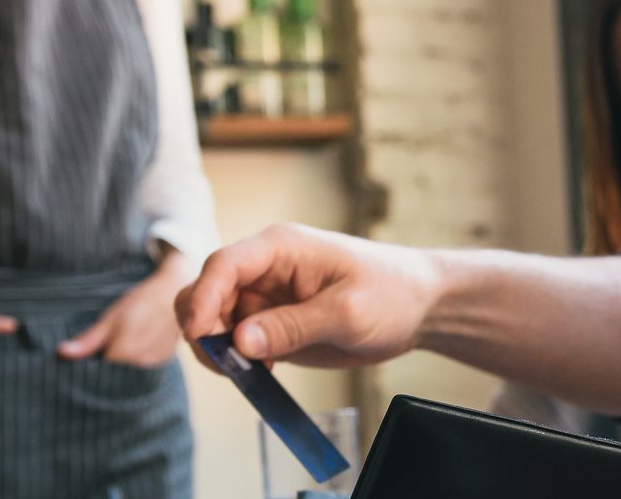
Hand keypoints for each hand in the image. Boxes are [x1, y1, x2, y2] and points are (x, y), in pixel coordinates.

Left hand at [57, 248, 192, 367]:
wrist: (175, 290)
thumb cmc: (140, 301)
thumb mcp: (111, 317)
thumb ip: (89, 340)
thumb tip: (62, 353)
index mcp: (123, 352)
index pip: (98, 366)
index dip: (94, 354)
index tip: (96, 342)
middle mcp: (140, 362)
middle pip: (114, 368)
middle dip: (110, 356)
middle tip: (116, 333)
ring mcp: (154, 362)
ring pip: (129, 366)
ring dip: (126, 355)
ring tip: (131, 333)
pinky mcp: (164, 359)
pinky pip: (144, 363)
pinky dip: (140, 354)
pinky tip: (143, 337)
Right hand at [175, 224, 442, 368]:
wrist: (419, 307)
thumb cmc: (391, 293)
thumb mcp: (347, 312)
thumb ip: (292, 326)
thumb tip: (239, 342)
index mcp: (280, 248)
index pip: (223, 265)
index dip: (202, 298)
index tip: (200, 335)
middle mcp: (265, 269)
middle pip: (207, 293)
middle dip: (205, 329)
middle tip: (228, 365)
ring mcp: (267, 297)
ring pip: (216, 321)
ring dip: (221, 350)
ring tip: (253, 371)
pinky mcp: (273, 323)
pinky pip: (238, 342)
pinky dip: (239, 360)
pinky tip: (266, 372)